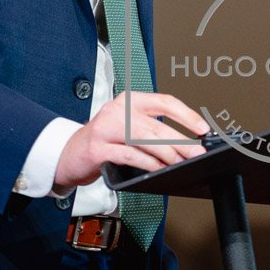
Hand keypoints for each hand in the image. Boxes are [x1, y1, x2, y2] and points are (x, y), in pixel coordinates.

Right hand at [54, 92, 209, 188]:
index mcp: (129, 100)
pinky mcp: (98, 148)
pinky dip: (147, 164)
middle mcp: (118, 110)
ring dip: (167, 153)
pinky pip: (129, 155)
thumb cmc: (102, 141)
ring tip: (180, 162)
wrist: (67, 154)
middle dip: (181, 140)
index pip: (164, 101)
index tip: (202, 128)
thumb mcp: (126, 126)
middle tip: (196, 151)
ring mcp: (106, 128)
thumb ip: (150, 128)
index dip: (186, 115)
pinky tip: (158, 169)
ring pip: (144, 138)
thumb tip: (184, 142)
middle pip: (157, 123)